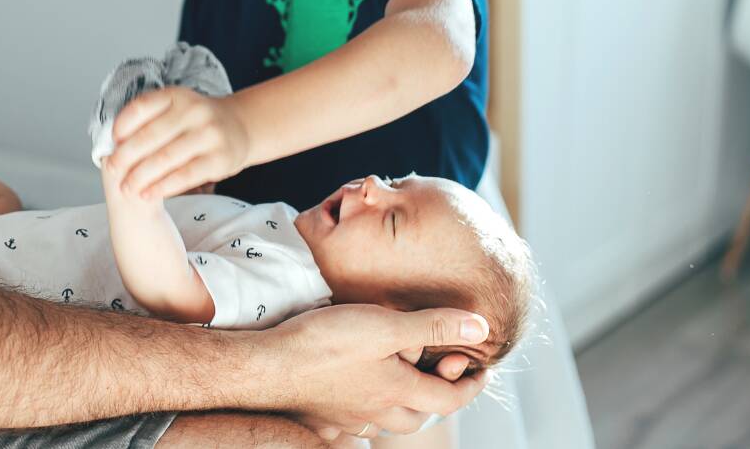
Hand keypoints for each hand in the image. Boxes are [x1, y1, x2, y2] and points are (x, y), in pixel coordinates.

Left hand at [105, 87, 249, 198]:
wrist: (239, 127)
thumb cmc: (196, 122)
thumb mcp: (175, 108)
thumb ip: (148, 120)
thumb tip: (113, 144)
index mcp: (177, 96)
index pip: (142, 107)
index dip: (122, 125)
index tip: (110, 142)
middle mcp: (194, 111)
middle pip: (151, 136)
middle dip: (126, 156)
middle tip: (112, 170)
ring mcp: (209, 134)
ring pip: (166, 158)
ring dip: (141, 176)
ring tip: (127, 187)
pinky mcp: (219, 158)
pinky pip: (185, 175)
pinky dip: (163, 187)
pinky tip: (149, 193)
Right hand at [267, 304, 489, 437]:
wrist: (268, 368)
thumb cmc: (325, 344)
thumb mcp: (385, 325)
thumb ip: (433, 326)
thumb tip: (481, 328)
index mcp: (398, 391)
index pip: (449, 398)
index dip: (471, 384)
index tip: (481, 370)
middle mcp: (377, 410)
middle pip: (419, 416)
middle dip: (437, 398)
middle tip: (441, 374)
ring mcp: (348, 416)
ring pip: (386, 421)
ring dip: (402, 405)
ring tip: (401, 381)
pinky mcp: (323, 415)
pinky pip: (354, 424)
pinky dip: (365, 411)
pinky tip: (356, 394)